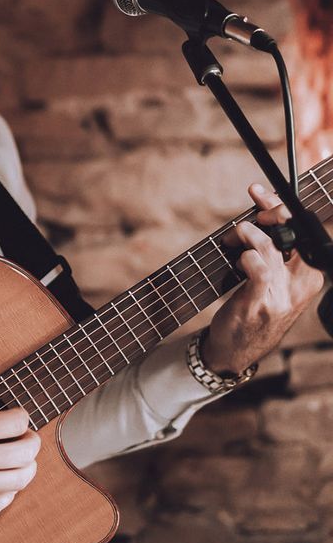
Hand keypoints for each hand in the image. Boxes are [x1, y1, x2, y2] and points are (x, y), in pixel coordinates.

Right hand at [0, 384, 39, 518]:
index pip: (16, 423)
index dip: (22, 417)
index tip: (18, 417)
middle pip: (25, 452)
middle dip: (31, 442)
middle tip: (27, 438)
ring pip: (18, 480)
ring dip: (27, 468)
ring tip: (22, 461)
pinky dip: (9, 493)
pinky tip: (5, 484)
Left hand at [202, 184, 323, 374]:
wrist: (238, 349)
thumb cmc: (254, 305)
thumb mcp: (272, 277)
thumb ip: (273, 249)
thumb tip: (259, 212)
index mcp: (311, 273)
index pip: (305, 229)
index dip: (282, 206)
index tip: (260, 192)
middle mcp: (302, 282)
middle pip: (292, 231)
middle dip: (268, 211)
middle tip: (247, 211)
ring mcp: (283, 294)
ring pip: (268, 245)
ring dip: (244, 234)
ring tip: (231, 239)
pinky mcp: (260, 302)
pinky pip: (255, 267)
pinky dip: (242, 257)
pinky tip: (235, 262)